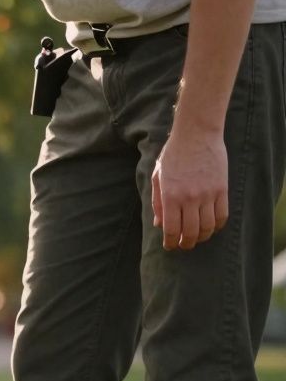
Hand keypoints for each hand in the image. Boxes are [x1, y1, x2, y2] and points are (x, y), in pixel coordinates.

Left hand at [152, 127, 228, 249]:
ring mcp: (208, 194)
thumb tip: (159, 225)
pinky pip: (222, 215)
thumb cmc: (173, 155)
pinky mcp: (222, 189)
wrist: (196, 134)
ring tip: (197, 237)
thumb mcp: (158, 177)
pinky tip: (211, 226)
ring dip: (203, 237)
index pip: (171, 229)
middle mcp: (190, 198)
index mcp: (170, 196)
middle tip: (184, 245)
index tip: (170, 246)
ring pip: (208, 227)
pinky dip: (217, 226)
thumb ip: (158, 203)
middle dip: (187, 243)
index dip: (171, 242)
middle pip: (191, 232)